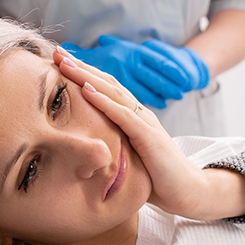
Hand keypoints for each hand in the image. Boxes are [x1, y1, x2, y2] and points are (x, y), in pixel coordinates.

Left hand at [53, 48, 244, 219]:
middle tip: (57, 53)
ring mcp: (146, 124)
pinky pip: (123, 116)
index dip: (84, 75)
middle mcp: (140, 115)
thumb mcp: (129, 159)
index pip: (106, 90)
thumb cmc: (158, 180)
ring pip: (113, 93)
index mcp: (134, 119)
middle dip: (81, 67)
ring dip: (87, 77)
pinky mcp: (150, 137)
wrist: (187, 192)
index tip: (60, 64)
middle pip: (108, 84)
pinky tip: (86, 90)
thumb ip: (112, 148)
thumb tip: (85, 151)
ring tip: (65, 64)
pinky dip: (104, 101)